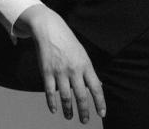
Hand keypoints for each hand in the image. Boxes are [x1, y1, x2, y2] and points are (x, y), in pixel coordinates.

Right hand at [18, 6, 105, 123]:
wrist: (49, 29)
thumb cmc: (68, 42)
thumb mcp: (83, 54)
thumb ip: (89, 71)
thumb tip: (98, 86)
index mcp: (86, 65)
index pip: (96, 88)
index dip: (100, 102)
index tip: (102, 113)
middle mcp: (74, 70)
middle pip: (81, 96)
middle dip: (84, 112)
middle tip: (85, 121)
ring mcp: (60, 72)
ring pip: (65, 97)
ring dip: (68, 110)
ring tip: (70, 117)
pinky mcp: (46, 72)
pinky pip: (50, 92)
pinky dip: (52, 103)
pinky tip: (54, 110)